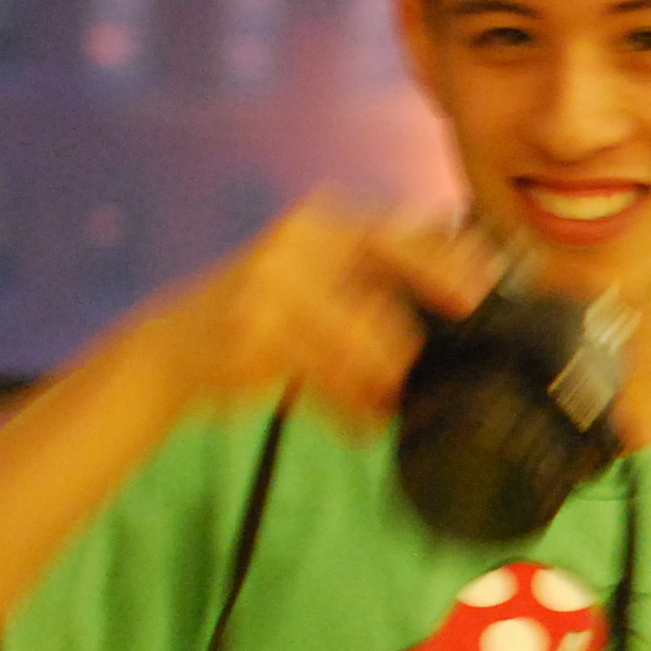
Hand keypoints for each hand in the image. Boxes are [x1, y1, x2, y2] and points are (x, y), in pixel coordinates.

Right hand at [141, 197, 496, 429]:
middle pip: (381, 289)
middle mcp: (297, 244)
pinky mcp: (253, 332)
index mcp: (320, 223)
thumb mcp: (314, 277)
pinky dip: (349, 411)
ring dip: (380, 384)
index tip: (481, 292)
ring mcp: (271, 285)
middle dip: (413, 335)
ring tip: (387, 404)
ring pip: (359, 341)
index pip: (396, 235)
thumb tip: (471, 287)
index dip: (443, 262)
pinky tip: (360, 426)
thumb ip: (375, 277)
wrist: (169, 344)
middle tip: (427, 366)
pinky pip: (324, 380)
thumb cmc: (262, 311)